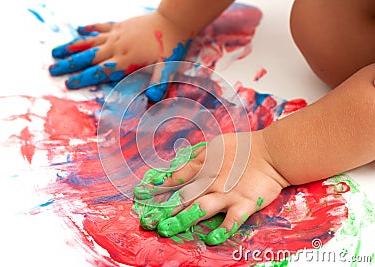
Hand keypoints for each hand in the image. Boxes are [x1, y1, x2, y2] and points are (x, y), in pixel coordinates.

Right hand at [49, 11, 191, 100]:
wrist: (173, 21)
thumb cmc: (171, 47)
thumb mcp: (167, 68)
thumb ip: (158, 83)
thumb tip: (152, 100)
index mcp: (126, 59)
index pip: (100, 71)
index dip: (83, 78)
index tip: (68, 83)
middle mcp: (117, 46)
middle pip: (88, 57)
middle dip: (69, 65)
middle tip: (51, 70)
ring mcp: (117, 34)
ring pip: (89, 42)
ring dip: (72, 47)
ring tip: (55, 52)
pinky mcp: (119, 25)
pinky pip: (100, 26)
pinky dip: (89, 28)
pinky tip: (78, 30)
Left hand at [134, 130, 289, 244]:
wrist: (271, 153)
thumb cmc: (243, 148)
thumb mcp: (214, 146)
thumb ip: (195, 157)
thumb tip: (175, 167)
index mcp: (204, 166)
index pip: (176, 179)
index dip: (158, 188)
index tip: (141, 195)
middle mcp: (211, 182)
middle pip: (183, 197)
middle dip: (164, 209)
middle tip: (147, 220)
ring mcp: (227, 194)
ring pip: (201, 208)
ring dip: (184, 219)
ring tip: (167, 229)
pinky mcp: (244, 204)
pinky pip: (231, 220)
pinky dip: (222, 231)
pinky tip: (209, 240)